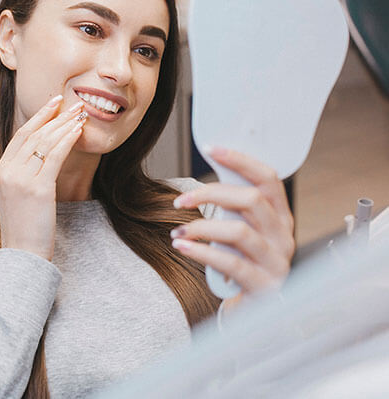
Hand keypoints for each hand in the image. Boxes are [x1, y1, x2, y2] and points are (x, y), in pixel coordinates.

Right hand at [0, 95, 86, 260]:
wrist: (22, 255)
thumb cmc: (24, 227)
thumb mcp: (16, 194)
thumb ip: (23, 172)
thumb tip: (42, 153)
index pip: (20, 136)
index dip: (38, 117)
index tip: (53, 104)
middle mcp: (6, 171)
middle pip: (32, 134)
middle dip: (54, 115)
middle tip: (71, 103)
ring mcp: (20, 179)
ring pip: (44, 142)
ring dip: (64, 125)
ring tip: (79, 114)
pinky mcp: (37, 188)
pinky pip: (54, 157)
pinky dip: (67, 140)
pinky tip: (78, 131)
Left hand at [171, 146, 294, 295]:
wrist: (256, 310)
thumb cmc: (243, 262)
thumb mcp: (242, 231)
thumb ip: (232, 208)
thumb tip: (202, 180)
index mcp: (280, 216)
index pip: (268, 178)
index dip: (240, 160)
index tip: (211, 149)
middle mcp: (284, 236)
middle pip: (251, 200)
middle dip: (211, 194)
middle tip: (180, 200)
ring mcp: (277, 262)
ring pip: (239, 231)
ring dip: (201, 227)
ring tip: (176, 232)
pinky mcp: (264, 286)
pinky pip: (231, 262)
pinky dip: (202, 252)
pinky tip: (182, 246)